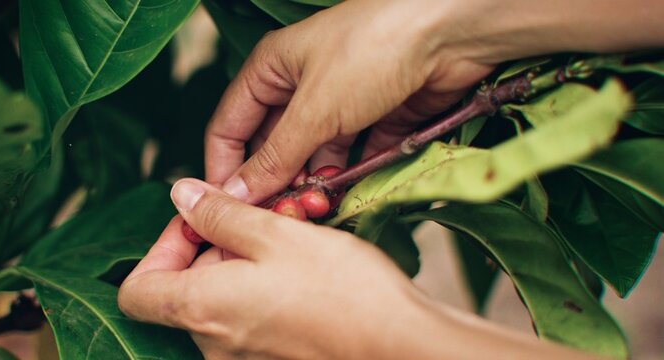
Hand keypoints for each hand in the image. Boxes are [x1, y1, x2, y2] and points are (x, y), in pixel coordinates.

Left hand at [117, 179, 596, 358]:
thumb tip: (180, 196)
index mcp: (201, 309)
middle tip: (267, 216)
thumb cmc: (343, 292)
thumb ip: (219, 214)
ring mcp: (244, 358)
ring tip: (297, 233)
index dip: (159, 248)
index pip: (136, 290)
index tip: (198, 223)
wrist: (403, 347)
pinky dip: (269, 287)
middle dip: (221, 243)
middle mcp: (214, 344)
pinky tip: (307, 264)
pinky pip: (253, 318)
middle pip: (187, 287)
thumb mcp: (276, 233)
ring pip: (226, 297)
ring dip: (251, 259)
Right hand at [205, 0, 663, 203]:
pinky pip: (354, 157)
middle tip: (281, 217)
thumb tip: (236, 195)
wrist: (452, 30)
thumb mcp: (313, 110)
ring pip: (315, 157)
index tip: (228, 209)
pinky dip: (350, 179)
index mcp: (272, 69)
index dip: (225, 168)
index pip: (230, 125)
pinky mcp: (379, 118)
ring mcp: (342, 103)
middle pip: (274, 147)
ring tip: (317, 210)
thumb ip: (274, 158)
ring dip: (313, 186)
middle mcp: (303, 86)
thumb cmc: (372, 50)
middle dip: (276, 183)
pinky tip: (347, 197)